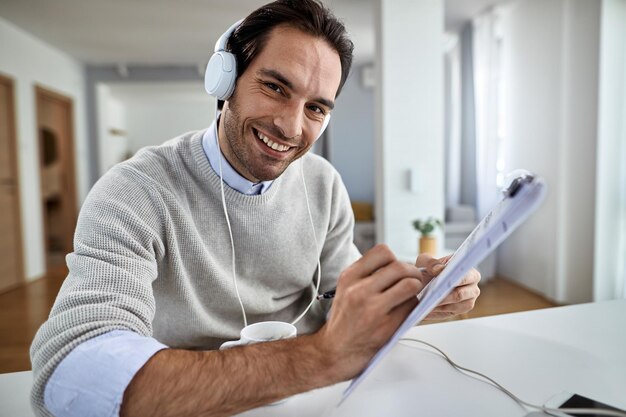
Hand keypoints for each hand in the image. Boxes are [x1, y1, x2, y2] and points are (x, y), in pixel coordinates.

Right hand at [314, 244, 426, 379]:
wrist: (335, 351)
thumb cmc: (345, 320)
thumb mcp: (346, 289)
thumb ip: (367, 275)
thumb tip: (399, 265)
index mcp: (349, 277)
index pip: (382, 252)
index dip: (394, 259)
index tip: (395, 269)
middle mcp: (359, 290)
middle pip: (400, 267)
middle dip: (412, 272)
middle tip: (413, 281)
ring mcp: (373, 308)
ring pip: (410, 284)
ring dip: (415, 288)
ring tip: (410, 295)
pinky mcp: (386, 326)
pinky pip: (412, 306)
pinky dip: (413, 306)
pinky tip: (404, 311)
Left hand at [416, 253, 480, 319]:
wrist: (425, 281)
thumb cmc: (429, 269)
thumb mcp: (426, 261)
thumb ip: (431, 263)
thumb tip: (438, 269)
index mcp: (469, 271)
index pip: (465, 277)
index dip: (454, 280)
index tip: (441, 282)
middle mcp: (473, 287)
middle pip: (460, 295)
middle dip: (444, 296)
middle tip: (430, 297)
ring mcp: (468, 301)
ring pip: (455, 306)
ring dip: (440, 306)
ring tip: (426, 304)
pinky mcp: (460, 311)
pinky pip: (449, 313)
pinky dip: (437, 312)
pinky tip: (426, 309)